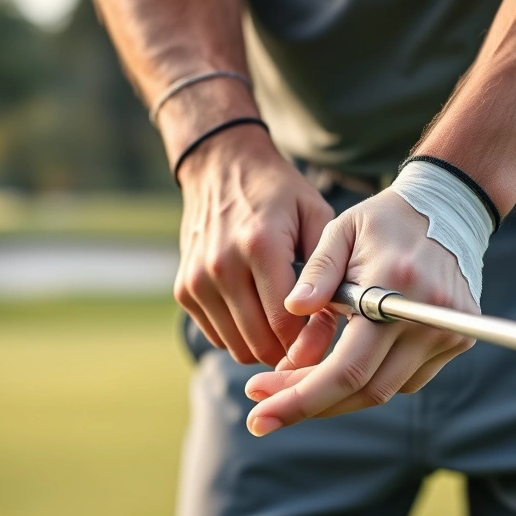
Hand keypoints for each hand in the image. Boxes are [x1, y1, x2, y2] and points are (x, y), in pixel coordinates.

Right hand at [173, 125, 334, 364]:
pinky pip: (218, 337)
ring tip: (286, 326)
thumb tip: (331, 322)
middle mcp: (222, 265)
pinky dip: (241, 335)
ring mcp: (197, 279)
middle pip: (260, 342)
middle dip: (290, 349)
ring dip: (265, 346)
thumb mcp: (316, 215)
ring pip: (238, 346)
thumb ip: (328, 270)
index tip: (326, 334)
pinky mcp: (184, 290)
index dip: (310, 340)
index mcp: (260, 245)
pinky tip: (259, 313)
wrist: (222, 166)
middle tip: (309, 337)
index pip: (285, 322)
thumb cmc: (280, 194)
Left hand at [243, 190, 477, 435]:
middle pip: (364, 390)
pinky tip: (337, 367)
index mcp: (393, 286)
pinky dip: (366, 381)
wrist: (448, 210)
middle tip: (261, 411)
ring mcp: (448, 333)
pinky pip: (404, 379)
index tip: (259, 415)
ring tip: (292, 386)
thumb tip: (291, 310)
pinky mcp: (456, 341)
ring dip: (334, 398)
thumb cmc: (383, 220)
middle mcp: (428, 318)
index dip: (300, 398)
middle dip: (307, 405)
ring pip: (383, 391)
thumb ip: (316, 271)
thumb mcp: (340, 231)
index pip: (346, 368)